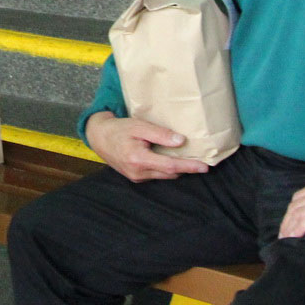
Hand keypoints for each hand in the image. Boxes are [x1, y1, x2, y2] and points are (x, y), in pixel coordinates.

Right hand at [85, 112, 209, 182]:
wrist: (100, 138)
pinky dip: (165, 169)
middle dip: (186, 168)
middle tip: (201, 159)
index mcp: (139, 159)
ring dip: (176, 169)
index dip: (189, 166)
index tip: (204, 166)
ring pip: (164, 176)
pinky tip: (169, 158)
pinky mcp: (136, 178)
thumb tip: (181, 141)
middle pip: (170, 173)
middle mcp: (138, 172)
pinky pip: (156, 175)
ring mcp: (136, 177)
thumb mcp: (139, 126)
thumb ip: (160, 134)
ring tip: (188, 158)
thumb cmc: (119, 129)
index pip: (170, 166)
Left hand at [278, 164, 304, 238]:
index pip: (301, 196)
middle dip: (287, 221)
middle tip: (283, 236)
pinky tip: (295, 237)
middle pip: (297, 205)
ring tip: (286, 240)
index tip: (289, 222)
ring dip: (290, 227)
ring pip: (301, 212)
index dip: (292, 210)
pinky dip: (300, 227)